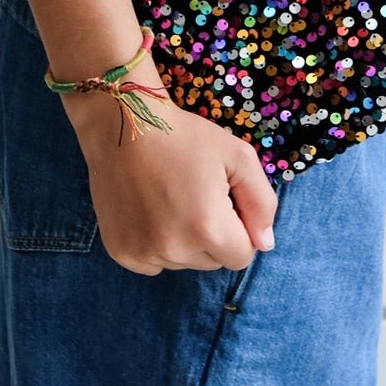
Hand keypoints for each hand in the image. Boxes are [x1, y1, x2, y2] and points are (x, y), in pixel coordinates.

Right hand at [65, 85, 279, 275]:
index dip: (238, 226)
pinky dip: (156, 243)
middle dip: (211, 234)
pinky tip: (149, 209)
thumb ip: (262, 202)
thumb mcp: (237, 156)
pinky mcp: (120, 252)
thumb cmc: (184, 136)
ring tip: (169, 198)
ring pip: (183, 262)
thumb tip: (264, 244)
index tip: (221, 198)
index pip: (242, 256)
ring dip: (183, 240)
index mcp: (208, 227)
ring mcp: (144, 253)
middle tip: (194, 194)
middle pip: (212, 261)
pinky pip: (153, 262)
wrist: (123, 122)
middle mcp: (175, 249)